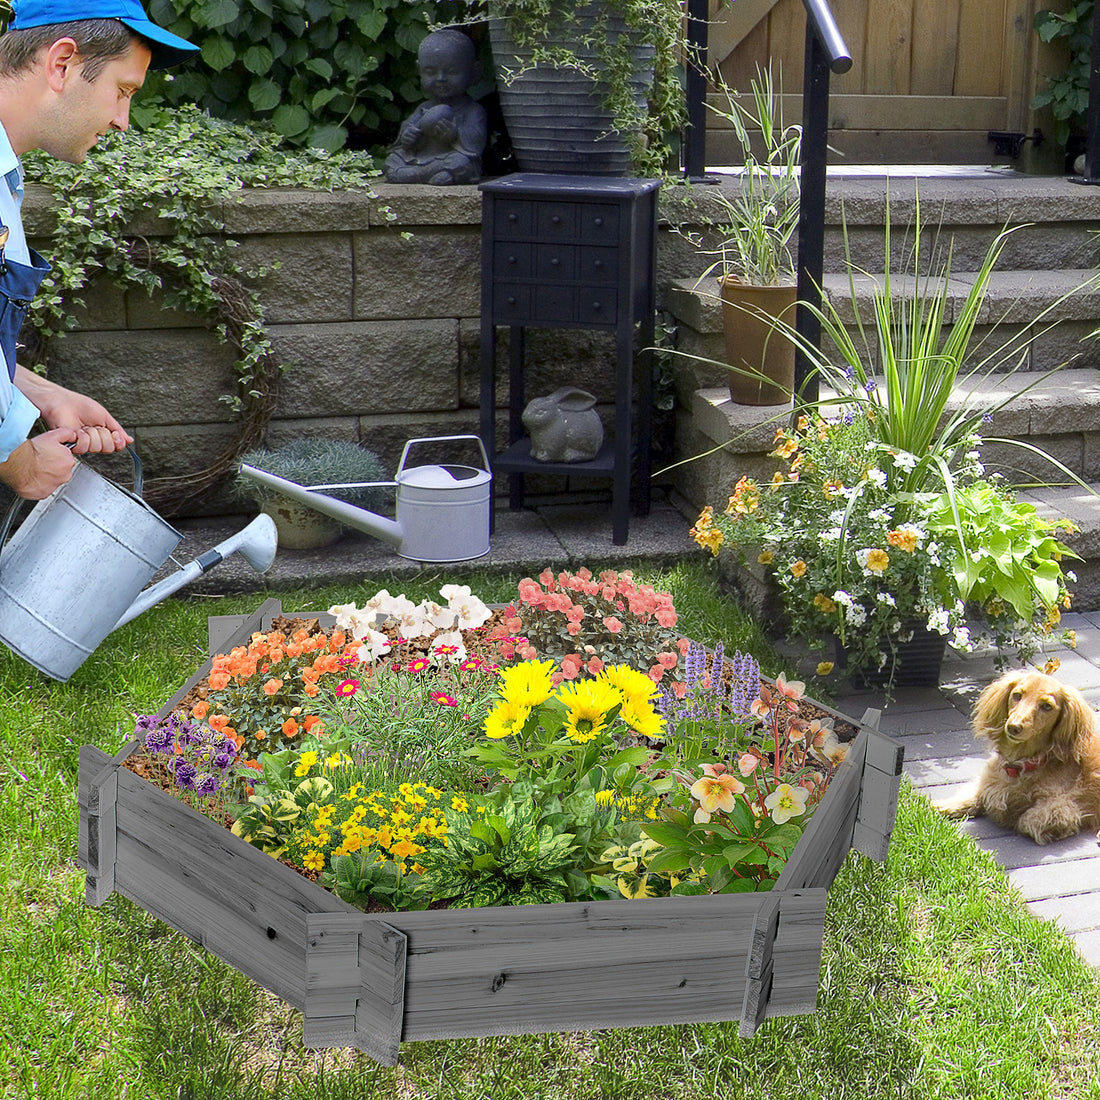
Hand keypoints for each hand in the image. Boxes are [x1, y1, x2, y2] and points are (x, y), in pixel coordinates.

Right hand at [0, 428, 77, 498]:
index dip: (57, 455)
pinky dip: (39, 485)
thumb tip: (73, 436)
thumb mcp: (51, 436)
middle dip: (53, 466)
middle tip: (41, 461)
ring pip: (53, 480)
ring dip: (46, 475)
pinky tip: (32, 477)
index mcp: (68, 461)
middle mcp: (65, 475)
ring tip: (35, 468)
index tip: (49, 454)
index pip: (67, 459)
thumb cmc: (29, 451)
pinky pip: (43, 489)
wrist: (15, 463)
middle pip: (61, 470)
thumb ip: (67, 435)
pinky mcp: (43, 493)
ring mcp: (54, 486)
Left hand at [14, 367, 132, 454]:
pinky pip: (84, 448)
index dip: (117, 441)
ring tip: (84, 426)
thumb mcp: (104, 416)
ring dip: (92, 434)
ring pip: (97, 448)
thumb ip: (117, 429)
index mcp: (102, 434)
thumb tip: (129, 440)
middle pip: (108, 448)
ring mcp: (83, 444)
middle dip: (104, 434)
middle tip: (95, 426)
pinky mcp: (72, 445)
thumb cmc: (79, 405)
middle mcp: (93, 441)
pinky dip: (82, 437)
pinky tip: (77, 430)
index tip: (115, 433)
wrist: (62, 402)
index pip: (115, 445)